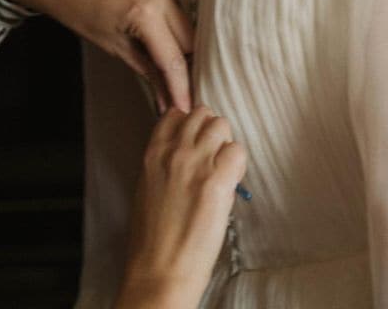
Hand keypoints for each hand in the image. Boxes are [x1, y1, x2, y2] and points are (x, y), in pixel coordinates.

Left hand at [0, 0, 193, 111]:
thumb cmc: (81, 13)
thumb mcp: (114, 47)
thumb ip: (148, 72)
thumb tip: (167, 101)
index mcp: (145, 11)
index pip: (173, 57)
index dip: (181, 86)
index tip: (185, 106)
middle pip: (190, 38)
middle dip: (185, 63)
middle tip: (177, 84)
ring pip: (188, 19)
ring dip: (182, 40)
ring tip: (167, 55)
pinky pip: (179, 0)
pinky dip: (174, 18)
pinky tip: (163, 28)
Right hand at [115, 107, 246, 308]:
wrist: (159, 272)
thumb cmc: (153, 239)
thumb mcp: (149, 188)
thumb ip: (167, 163)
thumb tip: (192, 152)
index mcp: (153, 154)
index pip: (176, 114)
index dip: (190, 126)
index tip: (196, 141)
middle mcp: (174, 152)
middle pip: (203, 114)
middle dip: (211, 132)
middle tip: (213, 156)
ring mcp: (196, 164)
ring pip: (222, 125)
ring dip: (225, 144)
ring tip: (222, 169)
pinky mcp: (217, 182)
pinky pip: (238, 151)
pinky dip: (238, 164)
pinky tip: (230, 182)